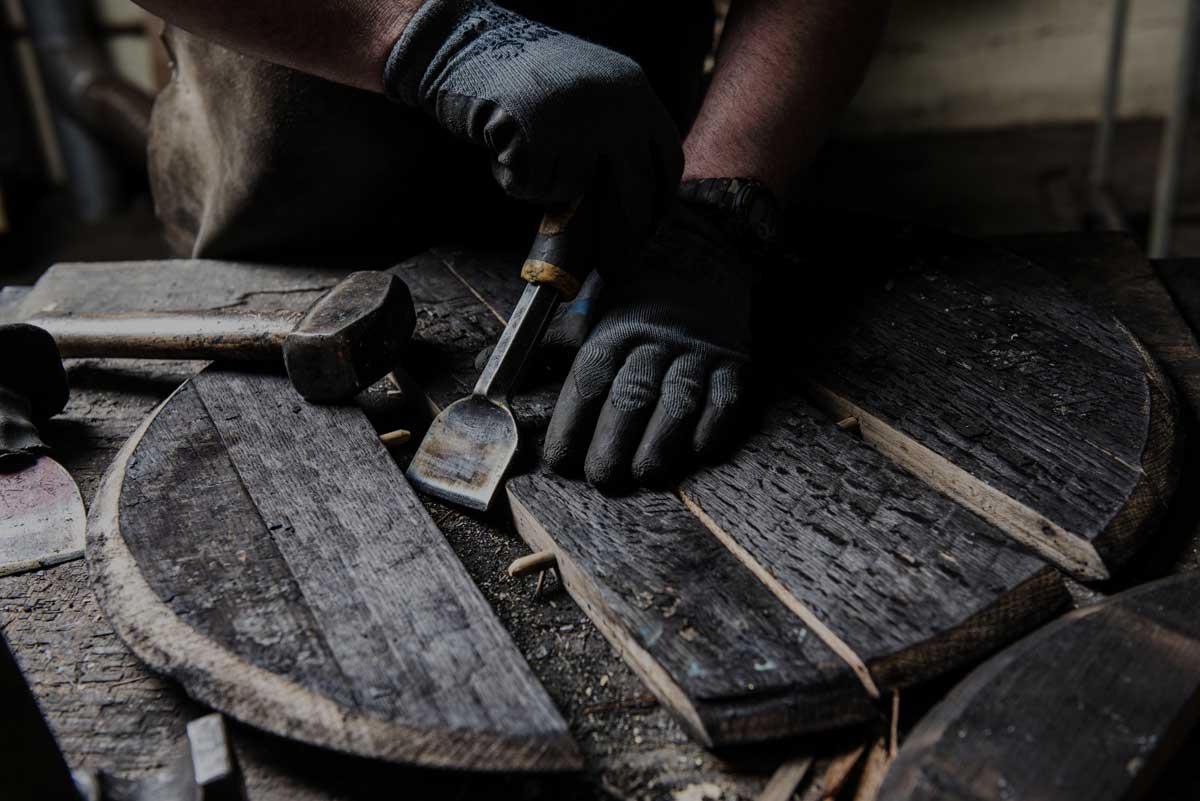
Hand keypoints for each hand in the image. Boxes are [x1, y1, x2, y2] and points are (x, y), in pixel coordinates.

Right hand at [384, 0, 682, 253]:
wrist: (464, 43)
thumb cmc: (519, 76)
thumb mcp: (588, 91)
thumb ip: (615, 134)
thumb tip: (632, 207)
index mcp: (635, 90)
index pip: (667, 161)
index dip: (659, 205)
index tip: (648, 234)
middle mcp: (620, 105)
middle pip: (635, 195)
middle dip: (622, 242)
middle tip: (613, 271)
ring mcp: (584, 122)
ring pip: (578, 196)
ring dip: (548, 192)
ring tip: (524, 154)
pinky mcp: (547, 139)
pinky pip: (537, 190)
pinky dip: (516, 181)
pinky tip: (503, 145)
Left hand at [542, 200, 753, 488]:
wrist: (706, 253)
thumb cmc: (640, 300)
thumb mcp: (593, 315)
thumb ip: (549, 348)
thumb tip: (485, 364)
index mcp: (613, 332)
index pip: (587, 381)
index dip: (570, 424)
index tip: (559, 460)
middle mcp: (652, 341)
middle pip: (630, 396)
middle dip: (612, 443)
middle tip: (602, 479)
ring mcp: (696, 352)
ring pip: (677, 401)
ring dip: (660, 443)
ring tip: (645, 474)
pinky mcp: (733, 363)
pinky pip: (725, 399)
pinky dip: (712, 427)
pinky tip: (696, 451)